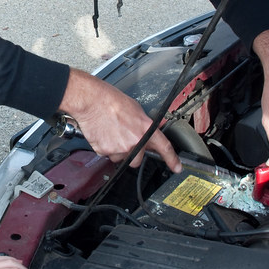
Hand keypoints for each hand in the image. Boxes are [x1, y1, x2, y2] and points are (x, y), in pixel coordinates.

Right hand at [59, 69, 180, 172]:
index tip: (176, 168)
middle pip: (137, 160)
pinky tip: (104, 133)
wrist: (92, 101)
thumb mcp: (136, 110)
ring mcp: (119, 148)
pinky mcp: (104, 151)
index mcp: (145, 129)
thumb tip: (145, 133)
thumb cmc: (111, 101)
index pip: (164, 147)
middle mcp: (134, 141)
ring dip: (117, 150)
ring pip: (120, 158)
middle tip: (125, 140)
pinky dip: (105, 146)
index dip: (172, 160)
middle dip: (132, 154)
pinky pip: (107, 154)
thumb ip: (143, 125)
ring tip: (111, 132)